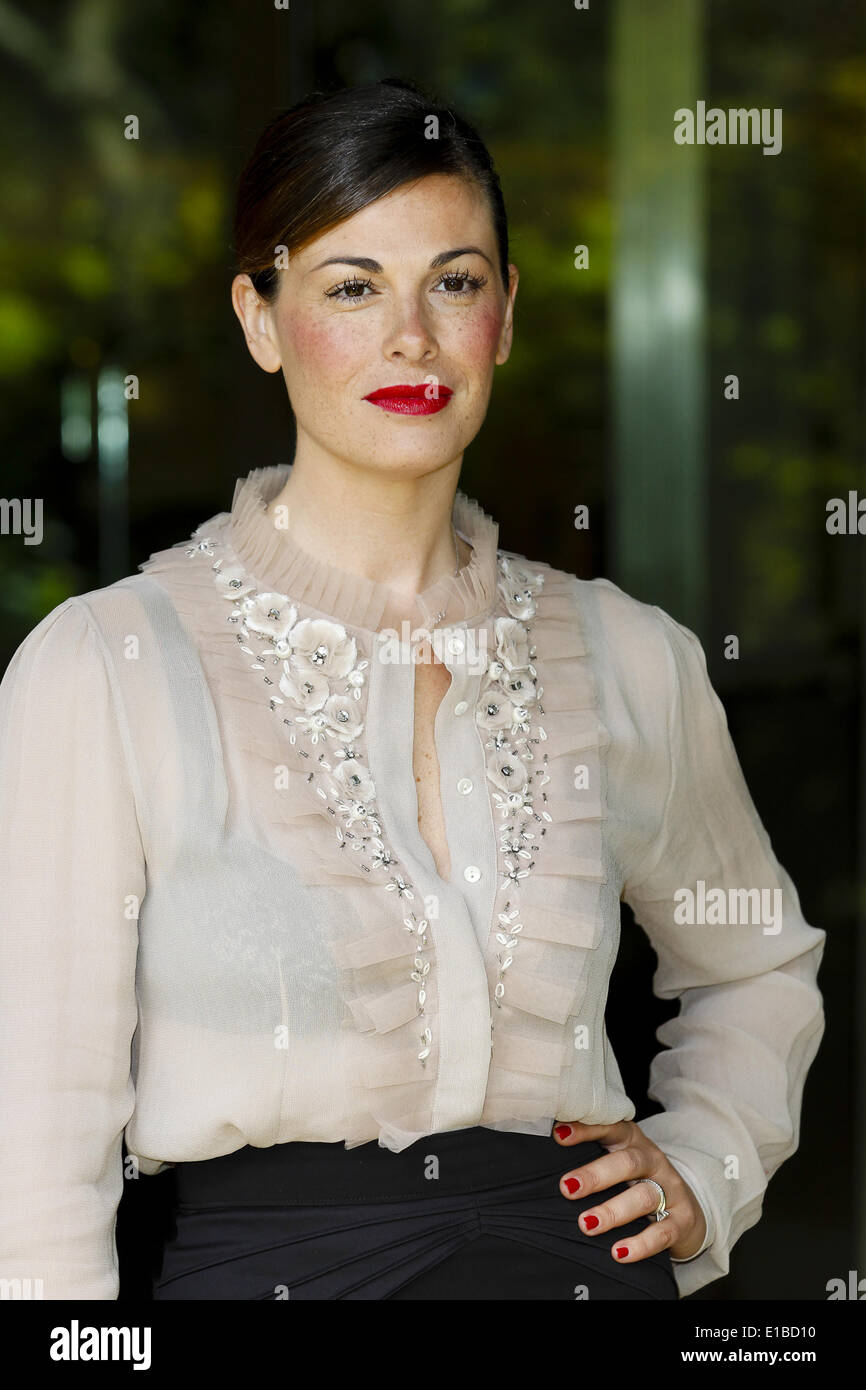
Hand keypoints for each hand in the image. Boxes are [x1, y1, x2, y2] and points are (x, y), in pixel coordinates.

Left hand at [553, 1118, 706, 1263]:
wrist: (687, 1209)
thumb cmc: (638, 1182)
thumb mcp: (619, 1161)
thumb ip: (590, 1155)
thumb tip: (542, 1158)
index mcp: (633, 1142)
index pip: (611, 1128)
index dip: (586, 1130)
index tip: (558, 1135)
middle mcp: (653, 1161)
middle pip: (627, 1163)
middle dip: (595, 1175)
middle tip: (567, 1187)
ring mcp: (671, 1191)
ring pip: (644, 1197)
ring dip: (613, 1211)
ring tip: (586, 1223)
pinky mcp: (682, 1221)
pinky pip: (662, 1233)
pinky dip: (640, 1244)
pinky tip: (619, 1252)